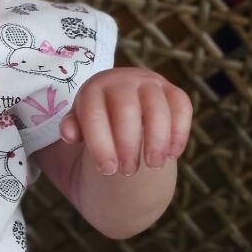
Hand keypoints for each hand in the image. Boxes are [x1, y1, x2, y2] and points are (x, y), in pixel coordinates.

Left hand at [58, 68, 191, 174]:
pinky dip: (179, 132)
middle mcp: (122, 81)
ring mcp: (149, 83)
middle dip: (128, 145)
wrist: (120, 106)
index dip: (101, 145)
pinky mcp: (172, 91)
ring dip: (157, 141)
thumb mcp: (78, 126)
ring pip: (157, 108)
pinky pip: (182, 106)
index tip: (107, 170)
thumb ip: (71, 129)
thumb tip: (70, 134)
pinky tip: (172, 154)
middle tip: (128, 170)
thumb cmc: (96, 122)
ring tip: (153, 166)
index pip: (94, 115)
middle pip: (127, 110)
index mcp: (93, 89)